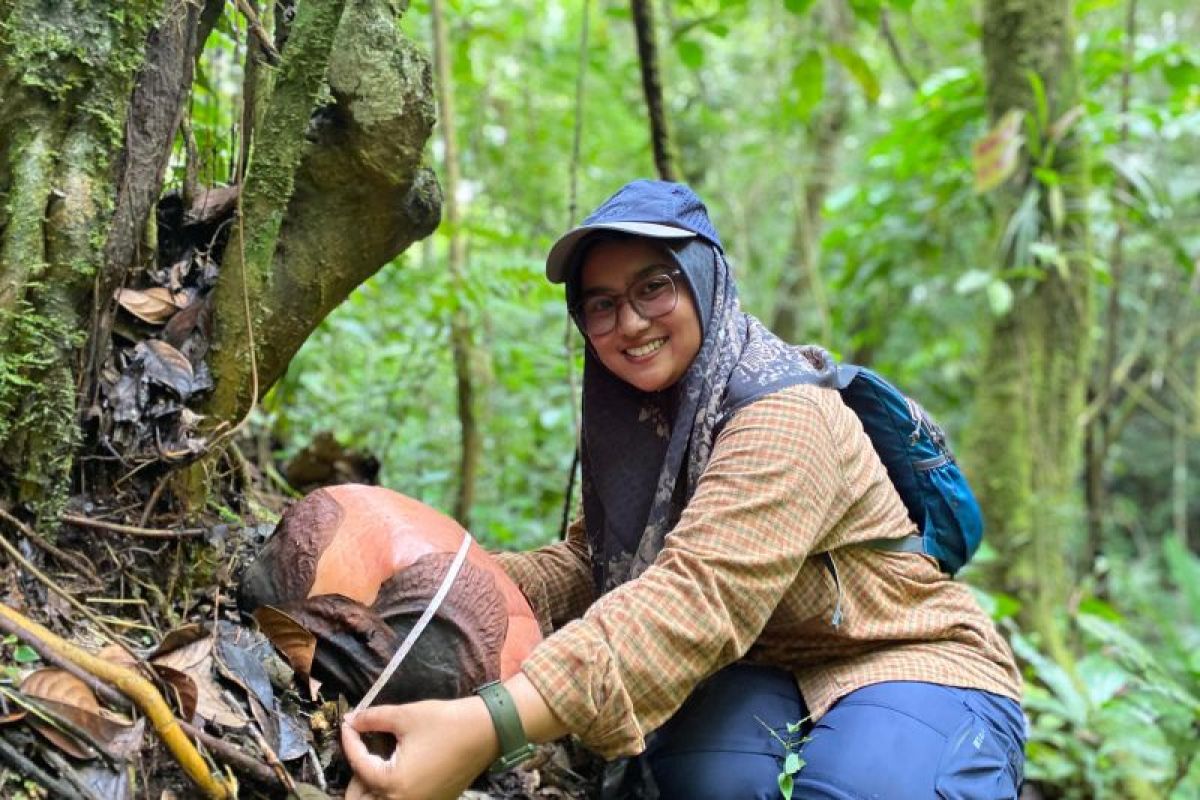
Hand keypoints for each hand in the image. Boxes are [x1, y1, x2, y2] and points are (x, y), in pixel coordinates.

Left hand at [341, 698, 498, 799]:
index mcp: (394, 783)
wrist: (487, 731)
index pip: (358, 765)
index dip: (350, 740)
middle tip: (361, 747)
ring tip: (376, 759)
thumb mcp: (405, 716)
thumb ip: (373, 719)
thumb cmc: (446, 722)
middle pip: (360, 799)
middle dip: (356, 774)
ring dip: (371, 786)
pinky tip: (394, 767)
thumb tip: (353, 719)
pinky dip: (390, 790)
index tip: (348, 724)